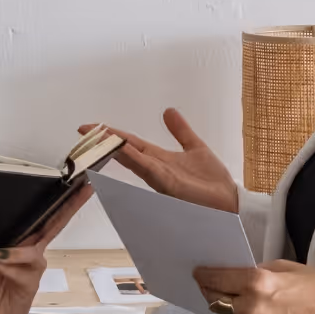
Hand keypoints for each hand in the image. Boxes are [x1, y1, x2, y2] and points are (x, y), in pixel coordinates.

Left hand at [0, 184, 91, 313]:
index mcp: (18, 238)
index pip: (40, 216)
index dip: (59, 201)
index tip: (77, 183)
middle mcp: (31, 248)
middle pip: (54, 224)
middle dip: (71, 206)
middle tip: (86, 189)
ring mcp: (33, 265)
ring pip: (33, 250)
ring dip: (14, 253)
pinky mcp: (33, 282)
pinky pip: (26, 269)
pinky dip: (9, 266)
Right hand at [87, 108, 238, 213]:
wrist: (230, 202)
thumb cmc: (212, 182)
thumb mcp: (195, 147)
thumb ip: (181, 131)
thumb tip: (168, 110)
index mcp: (160, 160)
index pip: (131, 144)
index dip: (112, 134)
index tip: (92, 126)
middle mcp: (156, 169)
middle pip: (125, 151)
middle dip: (105, 140)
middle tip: (84, 131)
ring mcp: (160, 178)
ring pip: (133, 159)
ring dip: (115, 147)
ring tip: (97, 135)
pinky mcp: (170, 185)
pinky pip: (148, 169)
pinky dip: (135, 158)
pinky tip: (123, 148)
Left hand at [193, 261, 314, 313]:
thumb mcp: (288, 267)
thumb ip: (259, 271)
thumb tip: (239, 274)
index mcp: (258, 284)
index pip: (218, 279)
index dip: (205, 276)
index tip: (199, 273)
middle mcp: (253, 310)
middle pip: (217, 302)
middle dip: (212, 292)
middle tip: (210, 286)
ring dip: (230, 311)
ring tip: (237, 302)